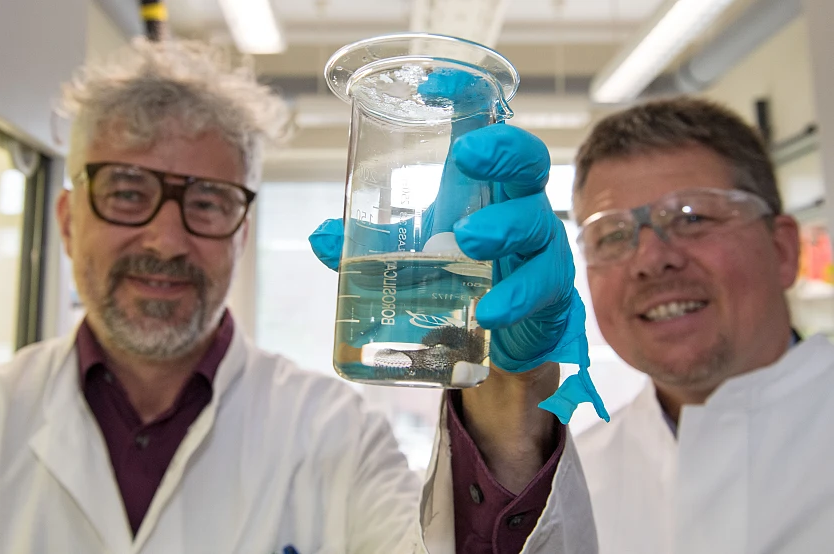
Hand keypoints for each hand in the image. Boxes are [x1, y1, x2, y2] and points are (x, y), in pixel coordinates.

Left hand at [309, 76, 607, 423]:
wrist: (503, 333)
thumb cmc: (462, 273)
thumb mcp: (415, 252)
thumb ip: (371, 245)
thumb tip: (321, 237)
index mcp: (482, 185)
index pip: (484, 127)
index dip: (465, 97)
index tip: (431, 88)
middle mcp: (517, 204)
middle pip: (528, 161)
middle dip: (502, 151)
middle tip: (465, 157)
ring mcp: (540, 244)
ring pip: (537, 221)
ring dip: (503, 226)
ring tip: (468, 240)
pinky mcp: (551, 288)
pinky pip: (543, 284)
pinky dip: (515, 296)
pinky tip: (488, 311)